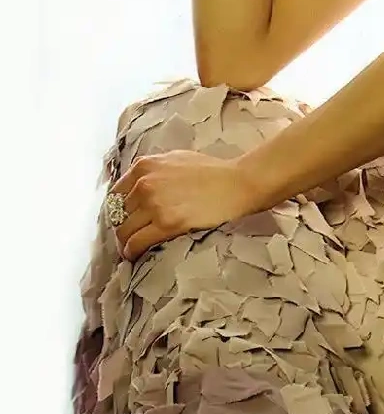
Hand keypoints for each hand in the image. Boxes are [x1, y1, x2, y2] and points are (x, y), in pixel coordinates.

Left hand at [109, 150, 259, 260]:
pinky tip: (133, 254)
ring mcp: (155, 204)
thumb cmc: (213, 170)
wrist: (237, 183)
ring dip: (125, 241)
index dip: (118, 208)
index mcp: (145, 166)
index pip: (116, 192)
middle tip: (130, 234)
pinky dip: (131, 251)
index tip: (125, 217)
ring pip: (124, 230)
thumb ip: (153, 170)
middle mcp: (145, 183)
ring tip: (130, 247)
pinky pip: (136, 242)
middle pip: (118, 213)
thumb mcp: (176, 158)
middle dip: (123, 225)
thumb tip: (138, 186)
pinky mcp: (166, 224)